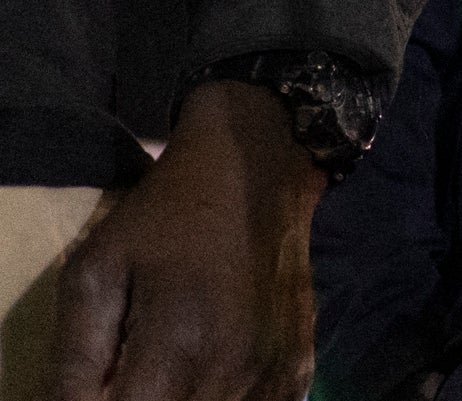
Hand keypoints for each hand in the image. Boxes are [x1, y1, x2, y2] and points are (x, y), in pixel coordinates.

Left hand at [49, 82, 322, 400]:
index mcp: (179, 343)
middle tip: (131, 373)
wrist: (255, 171)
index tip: (101, 383)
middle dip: (143, 400)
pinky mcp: (297, 363)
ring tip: (165, 368)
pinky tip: (206, 378)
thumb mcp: (96, 271)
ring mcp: (273, 367)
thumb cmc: (164, 217)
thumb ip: (76, 356)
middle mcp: (233, 367)